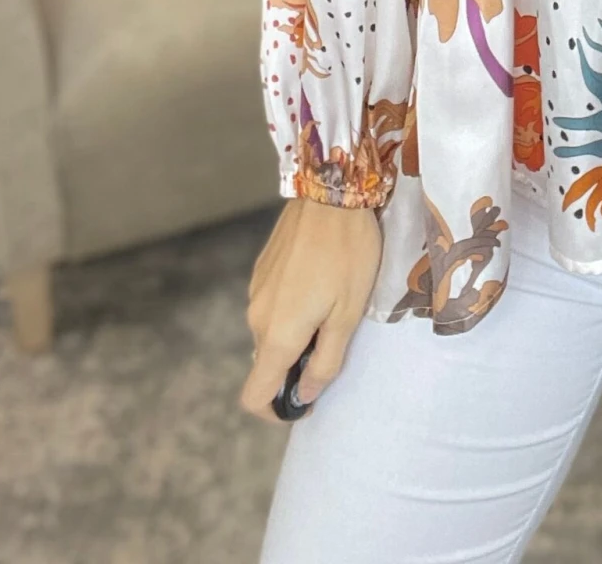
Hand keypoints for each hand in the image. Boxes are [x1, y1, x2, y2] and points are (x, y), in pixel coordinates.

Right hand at [239, 195, 381, 422]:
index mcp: (276, 335)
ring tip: (332, 307)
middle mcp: (255, 317)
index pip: (253, 397)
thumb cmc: (348, 255)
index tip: (303, 401)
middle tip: (333, 342)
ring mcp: (255, 290)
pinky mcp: (262, 268)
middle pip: (266, 362)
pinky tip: (320, 283)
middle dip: (294, 365)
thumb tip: (303, 396)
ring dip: (295, 334)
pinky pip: (271, 305)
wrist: (331, 191)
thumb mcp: (348, 314)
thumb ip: (325, 362)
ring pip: (270, 331)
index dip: (274, 410)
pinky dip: (291, 309)